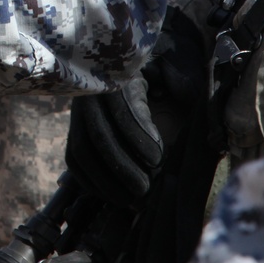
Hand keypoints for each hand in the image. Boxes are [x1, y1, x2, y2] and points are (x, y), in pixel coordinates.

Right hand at [65, 8, 207, 208]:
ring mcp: (78, 112)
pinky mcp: (73, 128)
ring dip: (105, 179)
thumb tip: (191, 98)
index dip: (138, 135)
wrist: (115, 62)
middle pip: (99, 133)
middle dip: (121, 166)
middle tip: (145, 189)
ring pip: (82, 149)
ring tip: (130, 199)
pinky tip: (110, 195)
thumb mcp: (165, 68)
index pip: (123, 108)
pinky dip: (89, 181)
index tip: (158, 158)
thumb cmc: (149, 70)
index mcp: (115, 75)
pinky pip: (74, 159)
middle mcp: (91, 94)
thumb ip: (179, 82)